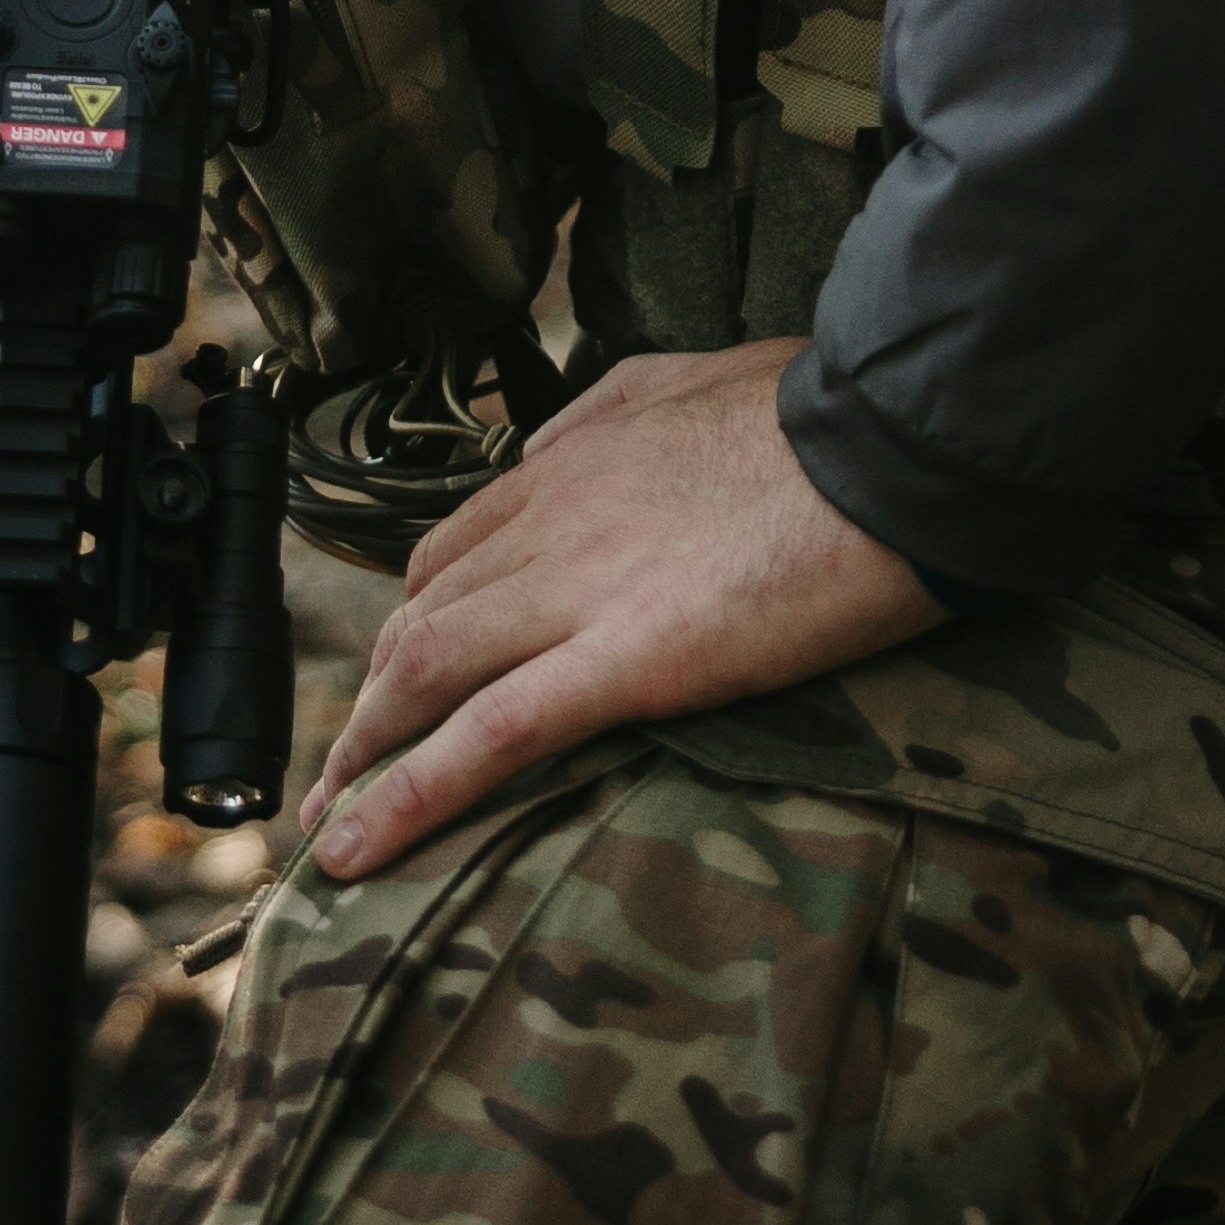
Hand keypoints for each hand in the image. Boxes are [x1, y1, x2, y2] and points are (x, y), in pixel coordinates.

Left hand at [300, 340, 938, 880]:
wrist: (895, 439)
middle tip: (340, 770)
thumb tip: (552, 444)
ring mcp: (582, 590)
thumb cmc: (823, 411)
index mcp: (572, 462)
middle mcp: (552, 521)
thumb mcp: (692, 374)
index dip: (412, 621)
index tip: (398, 675)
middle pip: (421, 618)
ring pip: (426, 673)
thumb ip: (611, 410)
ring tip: (329, 825)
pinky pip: (491, 736)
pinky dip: (409, 797)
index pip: (454, 550)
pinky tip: (358, 849)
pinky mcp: (629, 660)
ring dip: (362, 753)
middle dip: (369, 699)